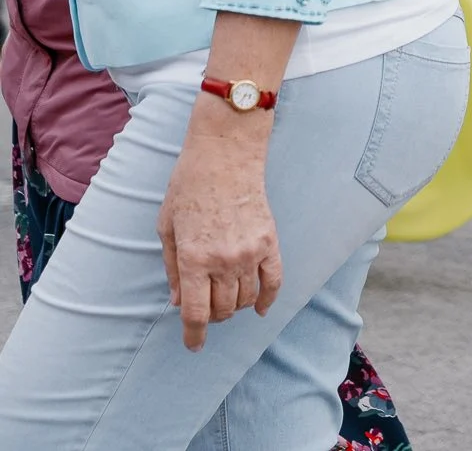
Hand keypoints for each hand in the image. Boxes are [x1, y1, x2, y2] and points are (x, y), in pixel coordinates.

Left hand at [157, 121, 281, 350]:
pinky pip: (274, 281)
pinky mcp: (269, 242)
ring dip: (235, 307)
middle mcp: (223, 261)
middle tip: (205, 310)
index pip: (195, 313)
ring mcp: (250, 252)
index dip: (194, 335)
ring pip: (247, 299)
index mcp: (193, 259)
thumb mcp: (167, 229)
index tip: (194, 346)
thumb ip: (173, 269)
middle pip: (223, 309)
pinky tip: (260, 309)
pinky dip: (268, 299)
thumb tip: (179, 302)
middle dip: (212, 317)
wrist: (225, 157)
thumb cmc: (188, 188)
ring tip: (226, 301)